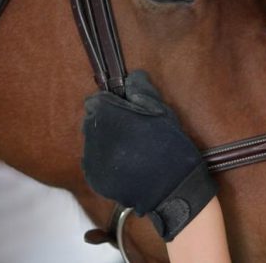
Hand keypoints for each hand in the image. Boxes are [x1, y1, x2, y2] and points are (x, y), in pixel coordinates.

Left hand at [81, 70, 216, 240]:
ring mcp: (92, 160)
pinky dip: (105, 160)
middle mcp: (94, 137)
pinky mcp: (94, 179)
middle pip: (92, 121)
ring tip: (129, 149)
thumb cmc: (171, 147)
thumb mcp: (163, 113)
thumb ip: (143, 91)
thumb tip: (132, 76)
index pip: (96, 101)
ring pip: (92, 141)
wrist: (173, 190)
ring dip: (105, 140)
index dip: (111, 103)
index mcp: (109, 117)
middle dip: (107, 121)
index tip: (126, 110)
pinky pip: (94, 162)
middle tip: (130, 130)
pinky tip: (125, 164)